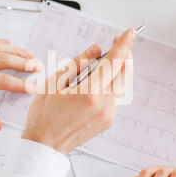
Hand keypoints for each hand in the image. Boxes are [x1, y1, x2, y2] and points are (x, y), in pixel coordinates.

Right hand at [22, 28, 135, 154]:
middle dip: (125, 54)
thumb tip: (96, 49)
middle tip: (117, 43)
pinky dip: (114, 83)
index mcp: (90, 92)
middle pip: (125, 72)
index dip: (124, 44)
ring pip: (124, 84)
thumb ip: (78, 62)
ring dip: (120, 69)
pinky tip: (102, 80)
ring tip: (105, 62)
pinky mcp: (109, 120)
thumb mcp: (55, 81)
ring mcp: (109, 114)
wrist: (46, 144)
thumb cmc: (45, 115)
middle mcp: (104, 104)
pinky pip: (118, 96)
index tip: (130, 32)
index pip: (114, 61)